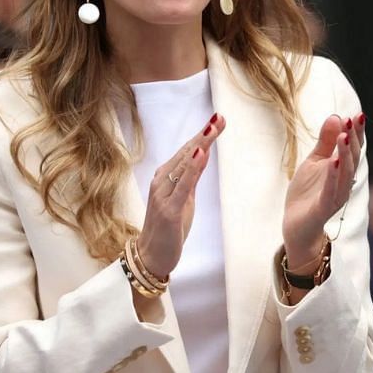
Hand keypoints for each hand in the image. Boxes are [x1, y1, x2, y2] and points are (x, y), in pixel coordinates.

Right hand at [137, 114, 225, 277]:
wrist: (151, 256)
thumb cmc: (168, 226)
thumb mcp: (185, 198)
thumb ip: (192, 177)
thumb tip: (202, 155)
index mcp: (165, 177)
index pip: (187, 150)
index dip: (203, 135)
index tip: (219, 119)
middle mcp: (161, 181)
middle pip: (186, 152)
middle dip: (204, 134)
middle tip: (220, 117)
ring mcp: (163, 195)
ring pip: (184, 164)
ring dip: (199, 144)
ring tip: (213, 127)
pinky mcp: (169, 210)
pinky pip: (183, 185)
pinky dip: (191, 168)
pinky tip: (199, 153)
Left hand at [282, 113, 364, 265]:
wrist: (296, 225)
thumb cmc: (307, 193)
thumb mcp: (314, 162)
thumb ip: (325, 142)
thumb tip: (336, 116)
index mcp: (343, 170)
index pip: (354, 148)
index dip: (357, 132)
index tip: (358, 115)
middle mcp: (344, 182)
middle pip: (353, 158)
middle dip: (354, 139)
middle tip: (351, 119)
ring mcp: (336, 196)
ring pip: (345, 173)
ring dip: (346, 154)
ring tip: (344, 135)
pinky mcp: (324, 207)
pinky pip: (331, 190)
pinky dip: (333, 176)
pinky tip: (333, 161)